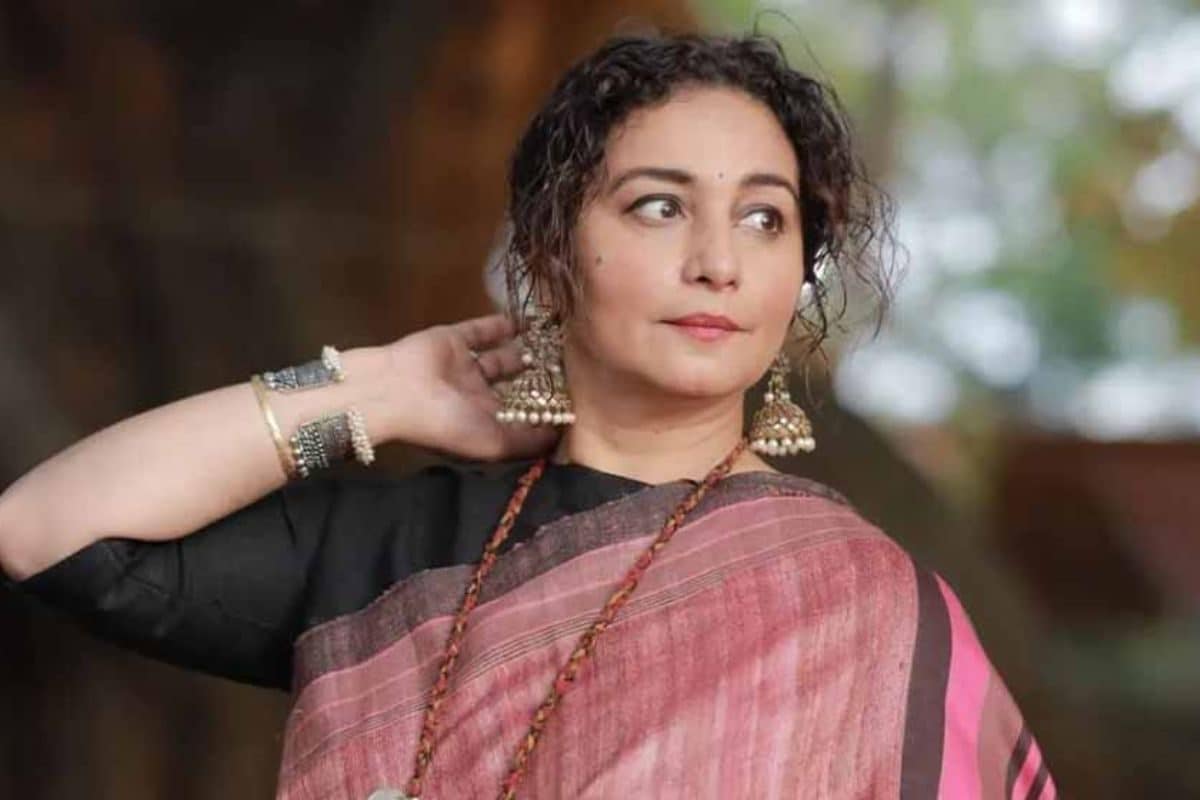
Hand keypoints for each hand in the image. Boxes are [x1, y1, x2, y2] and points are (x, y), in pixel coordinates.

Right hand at [382, 313, 560, 460]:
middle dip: (539, 379)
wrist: (395, 392)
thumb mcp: (495, 442)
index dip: (544, 410)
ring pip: (501, 358)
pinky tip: (531, 320)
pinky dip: (504, 325)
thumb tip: (561, 435)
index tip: (577, 398)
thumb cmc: (447, 424)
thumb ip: (529, 440)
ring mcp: (464, 367)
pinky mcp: (454, 339)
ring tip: (557, 341)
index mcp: (484, 424)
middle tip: (572, 365)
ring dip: (526, 351)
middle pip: (514, 387)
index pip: (520, 418)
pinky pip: (483, 331)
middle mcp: (475, 398)